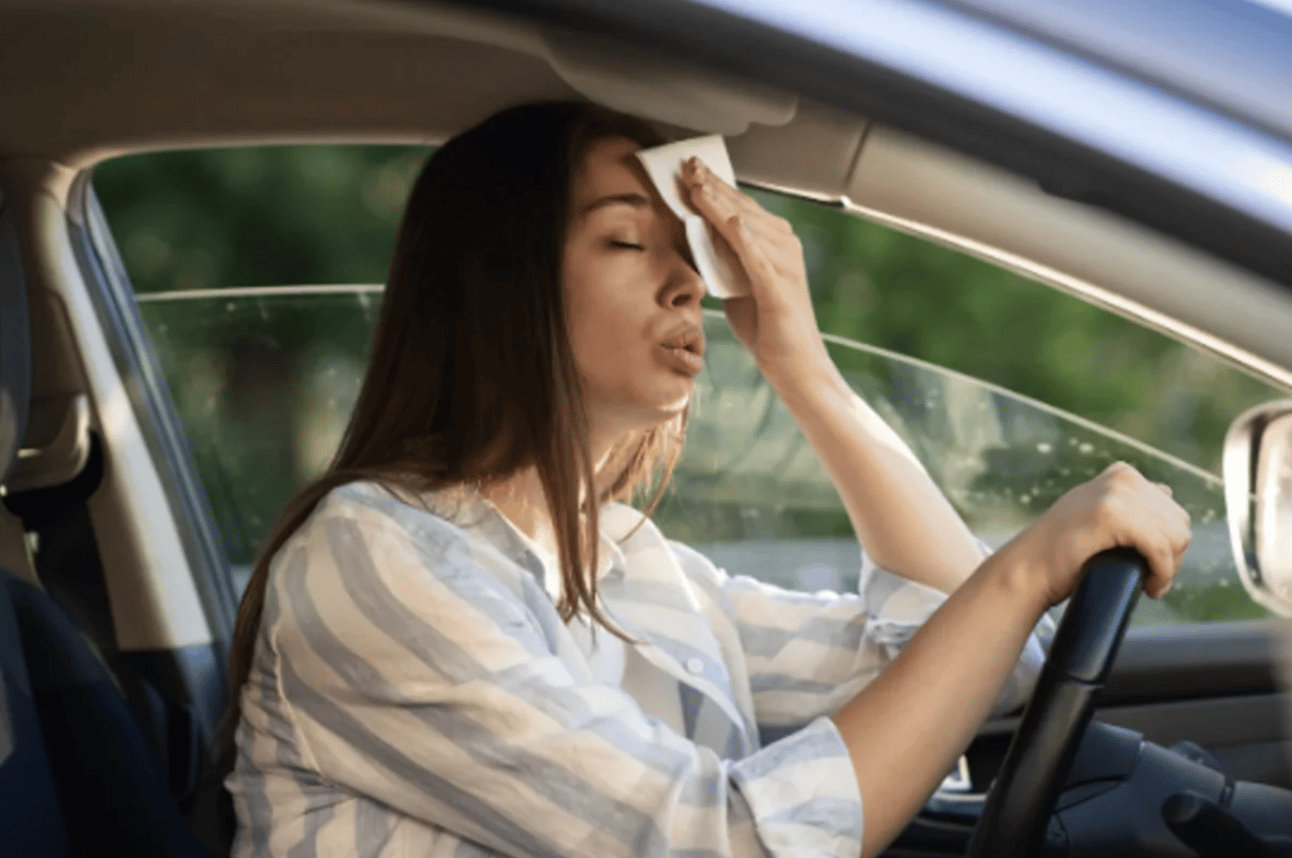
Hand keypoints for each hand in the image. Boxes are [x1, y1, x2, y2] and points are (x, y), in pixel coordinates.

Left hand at [681, 157, 830, 385]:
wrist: (795, 366)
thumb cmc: (767, 327)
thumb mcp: (736, 287)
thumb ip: (723, 260)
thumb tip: (699, 235)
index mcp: (775, 245)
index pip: (741, 208)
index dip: (716, 187)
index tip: (691, 168)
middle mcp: (784, 249)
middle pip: (744, 209)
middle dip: (714, 187)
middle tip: (689, 165)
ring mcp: (785, 266)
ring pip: (748, 227)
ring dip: (722, 205)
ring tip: (698, 187)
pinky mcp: (780, 288)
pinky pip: (759, 258)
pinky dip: (744, 238)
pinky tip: (729, 220)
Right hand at [1002, 462, 1191, 606]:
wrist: (1027, 569)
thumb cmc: (1061, 552)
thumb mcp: (1096, 512)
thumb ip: (1126, 499)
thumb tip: (1166, 492)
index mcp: (1122, 474)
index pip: (1172, 510)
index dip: (1168, 543)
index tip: (1151, 565)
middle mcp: (1122, 478)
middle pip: (1179, 523)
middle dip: (1173, 556)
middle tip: (1151, 578)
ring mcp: (1116, 494)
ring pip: (1175, 537)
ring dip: (1169, 568)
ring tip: (1149, 583)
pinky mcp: (1113, 516)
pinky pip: (1160, 548)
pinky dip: (1161, 573)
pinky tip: (1149, 587)